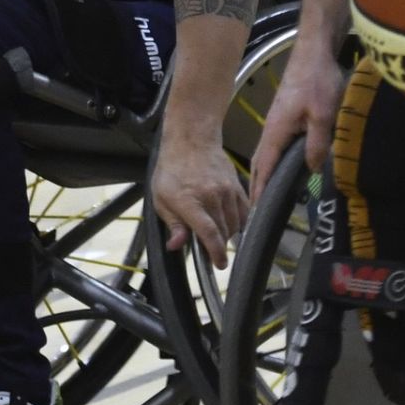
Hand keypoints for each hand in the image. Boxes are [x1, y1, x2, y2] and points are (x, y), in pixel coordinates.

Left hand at [150, 134, 249, 268]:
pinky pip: (244, 211)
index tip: (220, 265)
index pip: (209, 233)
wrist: (191, 140)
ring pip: (234, 223)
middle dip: (218, 246)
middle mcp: (211, 196)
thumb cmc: (172, 169)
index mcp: (189, 201)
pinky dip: (239, 222)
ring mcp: (226, 190)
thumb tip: (176, 246)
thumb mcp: (161, 198)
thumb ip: (172, 224)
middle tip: (210, 250)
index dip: (216, 253)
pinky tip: (230, 224)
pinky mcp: (236, 186)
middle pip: (223, 232)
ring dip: (227, 234)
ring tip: (217, 234)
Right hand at [249, 39, 343, 198]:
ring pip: (266, 154)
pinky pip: (275, 146)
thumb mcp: (322, 115)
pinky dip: (273, 161)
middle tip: (255, 211)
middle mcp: (271, 129)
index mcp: (276, 132)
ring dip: (264, 174)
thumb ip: (317, 144)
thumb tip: (311, 170)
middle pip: (259, 163)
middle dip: (256, 186)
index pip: (263, 167)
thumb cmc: (317, 82)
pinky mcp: (284, 117)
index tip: (253, 212)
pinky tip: (281, 167)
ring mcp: (277, 122)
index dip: (259, 190)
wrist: (314, 53)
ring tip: (265, 196)